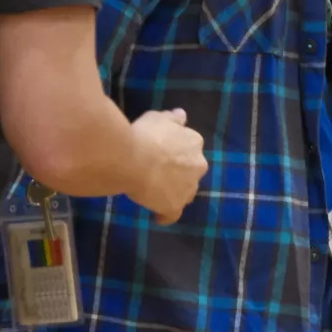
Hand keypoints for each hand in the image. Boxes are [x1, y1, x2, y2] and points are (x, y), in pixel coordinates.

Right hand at [127, 109, 207, 224]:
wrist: (133, 160)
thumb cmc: (144, 135)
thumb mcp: (157, 118)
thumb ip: (172, 119)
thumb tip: (181, 115)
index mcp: (194, 142)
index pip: (190, 149)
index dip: (178, 153)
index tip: (165, 154)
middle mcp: (198, 165)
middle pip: (191, 171)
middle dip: (180, 172)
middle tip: (159, 172)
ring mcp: (188, 187)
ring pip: (185, 192)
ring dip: (175, 191)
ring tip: (157, 192)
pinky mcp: (174, 205)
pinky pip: (172, 214)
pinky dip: (166, 215)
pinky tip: (158, 217)